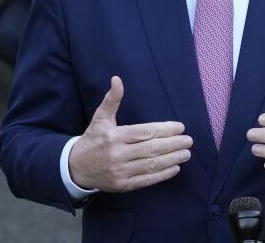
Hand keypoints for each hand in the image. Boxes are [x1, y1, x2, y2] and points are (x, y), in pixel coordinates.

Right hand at [68, 76, 192, 192]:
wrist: (76, 167)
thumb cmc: (93, 139)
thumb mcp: (100, 118)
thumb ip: (112, 99)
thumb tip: (117, 79)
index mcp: (114, 136)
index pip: (145, 132)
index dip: (164, 130)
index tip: (180, 127)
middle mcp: (118, 154)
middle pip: (151, 149)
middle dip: (173, 145)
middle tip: (189, 141)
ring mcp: (120, 171)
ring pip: (150, 165)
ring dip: (171, 159)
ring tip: (186, 154)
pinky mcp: (122, 185)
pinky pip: (145, 180)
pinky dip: (162, 175)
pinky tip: (175, 168)